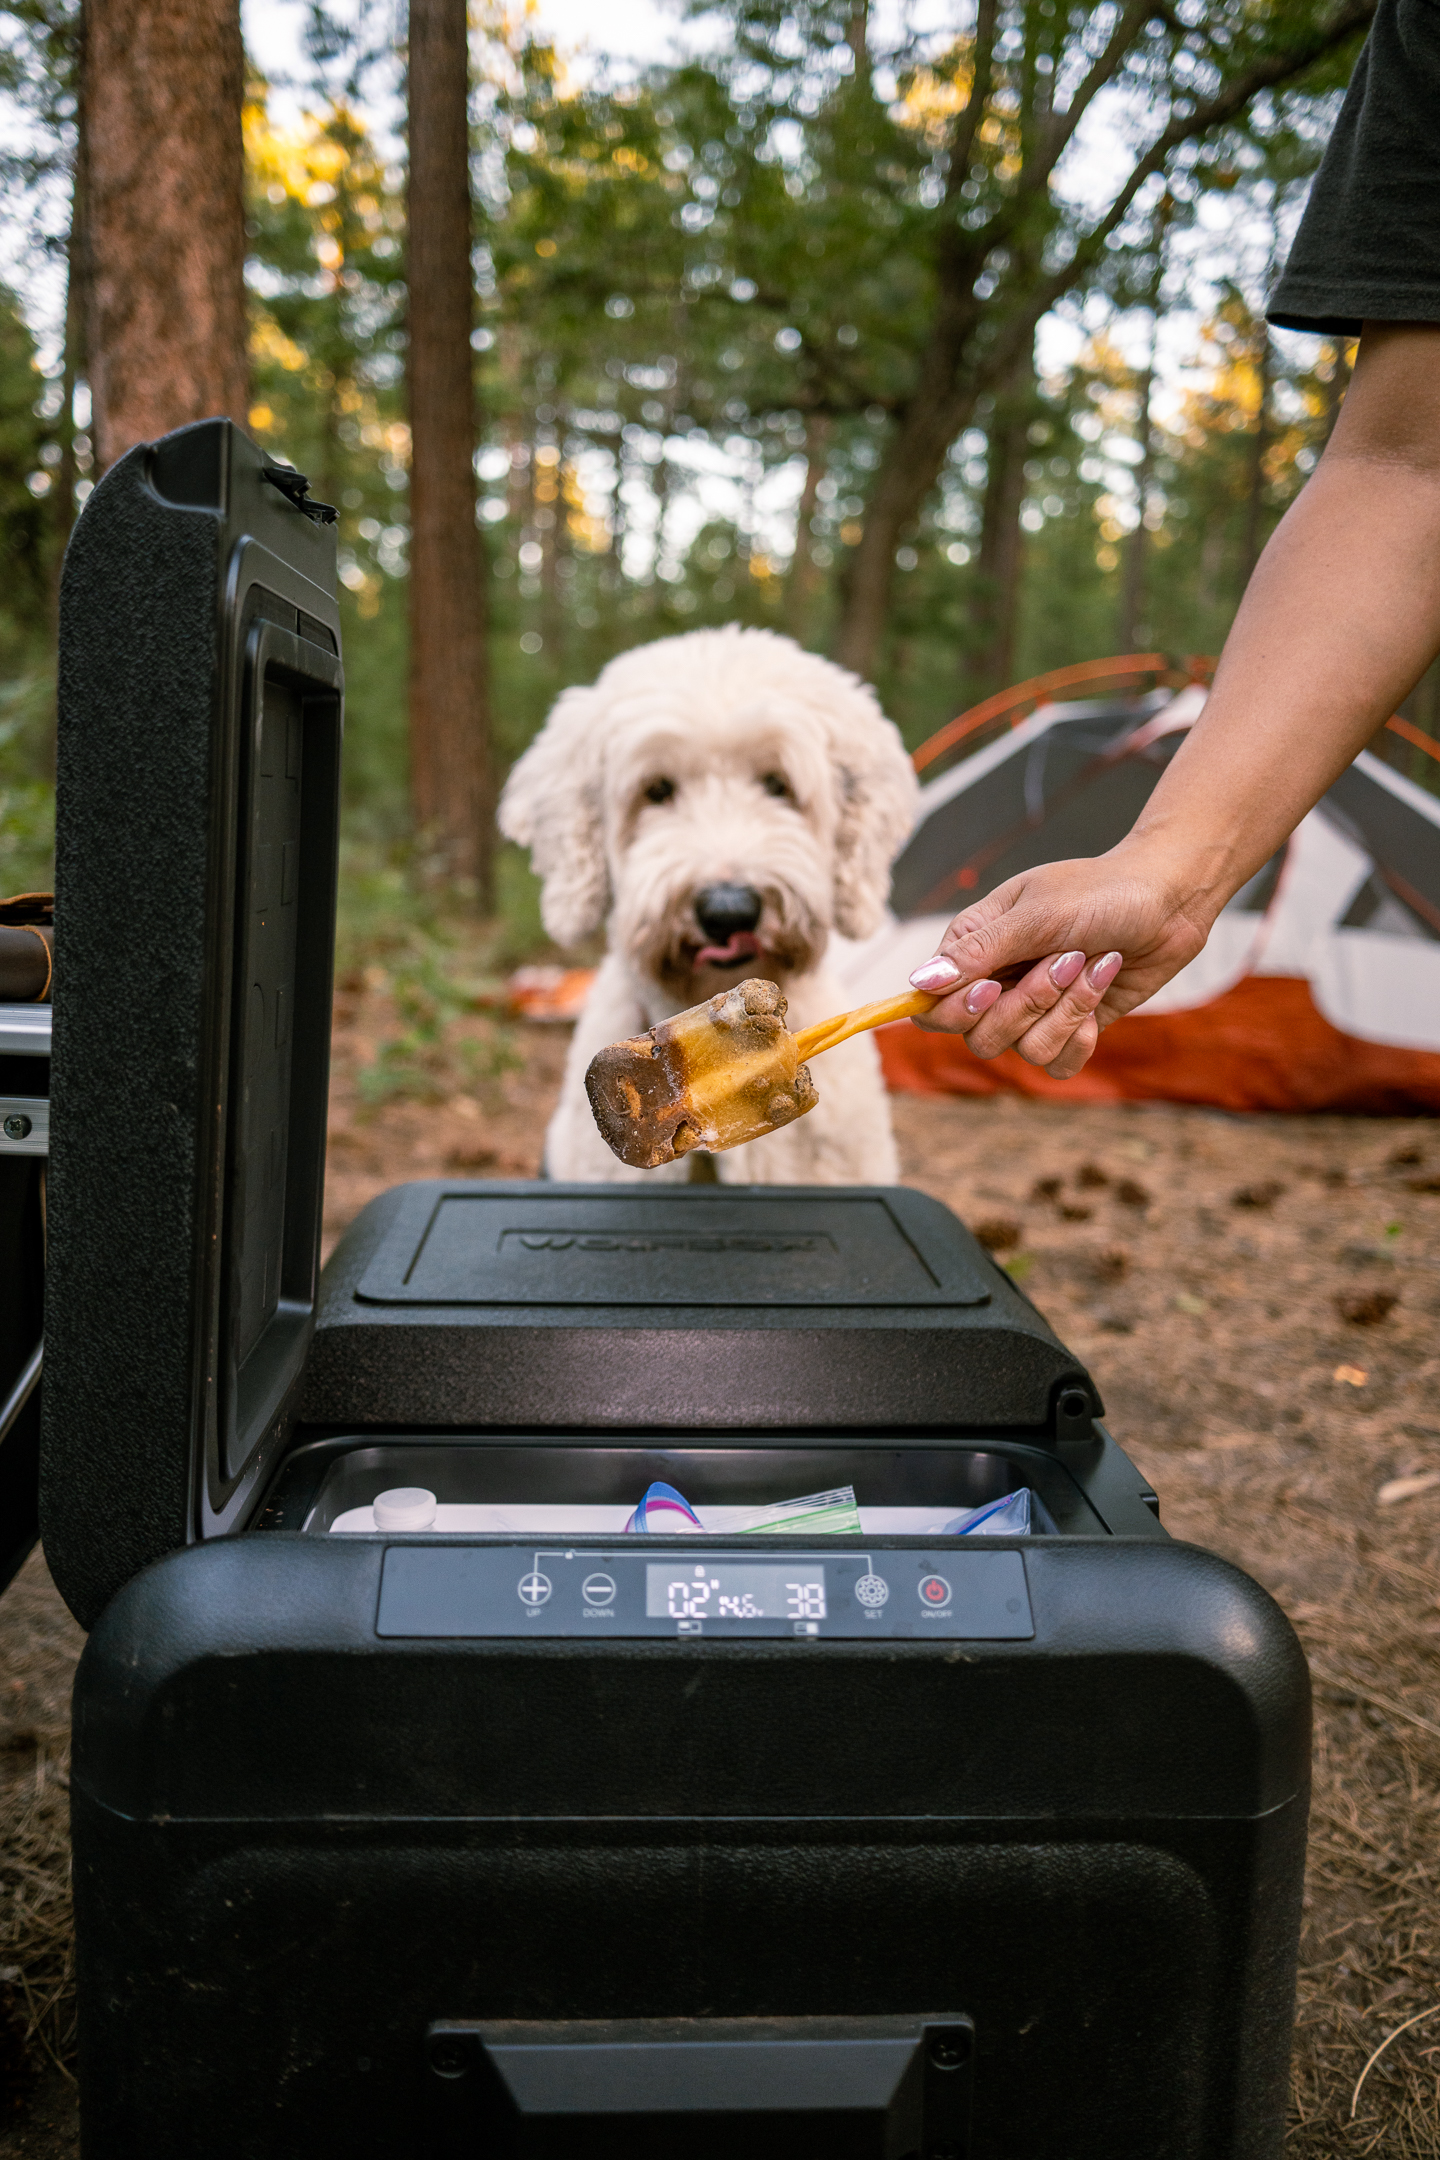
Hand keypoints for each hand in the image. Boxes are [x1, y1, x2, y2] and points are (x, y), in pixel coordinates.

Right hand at [906, 844, 1214, 1077]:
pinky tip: (1099, 998)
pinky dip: (1082, 1036)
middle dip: (1028, 1004)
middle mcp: (998, 984)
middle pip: (979, 1037)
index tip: (993, 987)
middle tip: (1065, 960)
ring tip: (1093, 966)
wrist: (1169, 900)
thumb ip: (978, 953)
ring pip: (1024, 1050)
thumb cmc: (1100, 892)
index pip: (933, 1008)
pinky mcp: (1071, 1028)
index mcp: (975, 948)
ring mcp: (1035, 1010)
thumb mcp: (1037, 915)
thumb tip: (920, 984)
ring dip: (1067, 1010)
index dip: (956, 1011)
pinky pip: (1057, 1064)